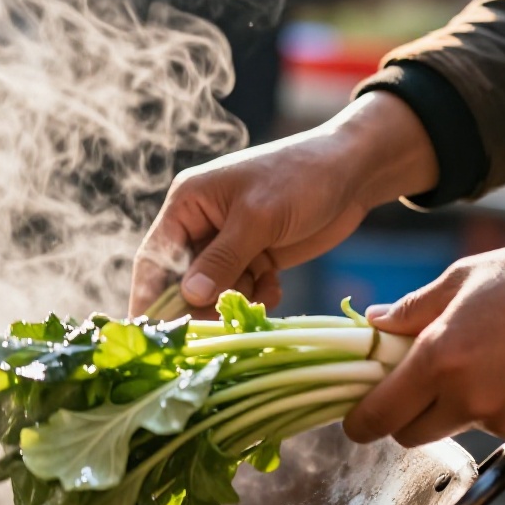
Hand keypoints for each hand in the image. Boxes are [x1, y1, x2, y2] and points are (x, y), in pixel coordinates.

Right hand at [130, 92, 439, 315]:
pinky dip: (258, 296)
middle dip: (204, 302)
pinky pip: (243, 291)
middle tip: (222, 322)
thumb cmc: (301, 178)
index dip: (150, 297)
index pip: (155, 258)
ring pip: (216, 291)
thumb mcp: (258, 218)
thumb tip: (189, 297)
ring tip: (264, 285)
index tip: (151, 333)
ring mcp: (229, 243)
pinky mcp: (255, 257)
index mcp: (188, 204)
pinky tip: (275, 285)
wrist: (354, 171)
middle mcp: (201, 225)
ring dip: (238, 299)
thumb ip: (222, 259)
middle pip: (184, 281)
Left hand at [342, 233, 504, 447]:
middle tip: (412, 381)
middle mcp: (466, 398)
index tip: (354, 415)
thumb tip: (373, 325)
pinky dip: (487, 405)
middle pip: (408, 434)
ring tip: (477, 359)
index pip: (378, 416)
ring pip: (450, 428)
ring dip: (446, 407)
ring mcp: (501, 418)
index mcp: (439, 359)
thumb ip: (411, 310)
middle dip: (401, 415)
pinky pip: (490, 424)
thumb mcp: (463, 278)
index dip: (359, 421)